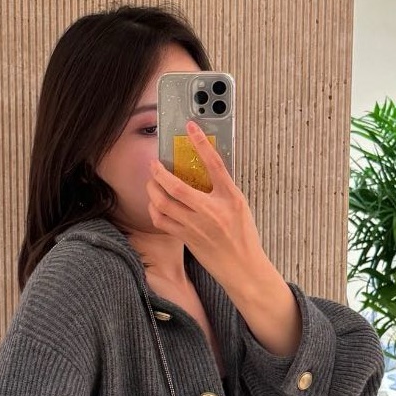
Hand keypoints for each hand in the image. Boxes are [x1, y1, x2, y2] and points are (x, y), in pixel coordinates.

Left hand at [147, 123, 304, 354]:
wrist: (243, 268)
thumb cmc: (243, 237)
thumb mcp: (240, 206)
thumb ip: (223, 189)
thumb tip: (205, 171)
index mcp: (230, 198)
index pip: (215, 164)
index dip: (201, 143)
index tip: (190, 127)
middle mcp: (212, 211)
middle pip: (178, 187)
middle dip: (160, 173)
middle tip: (154, 164)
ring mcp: (196, 226)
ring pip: (164, 204)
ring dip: (153, 190)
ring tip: (152, 182)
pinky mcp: (186, 238)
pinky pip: (162, 221)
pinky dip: (155, 209)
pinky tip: (156, 203)